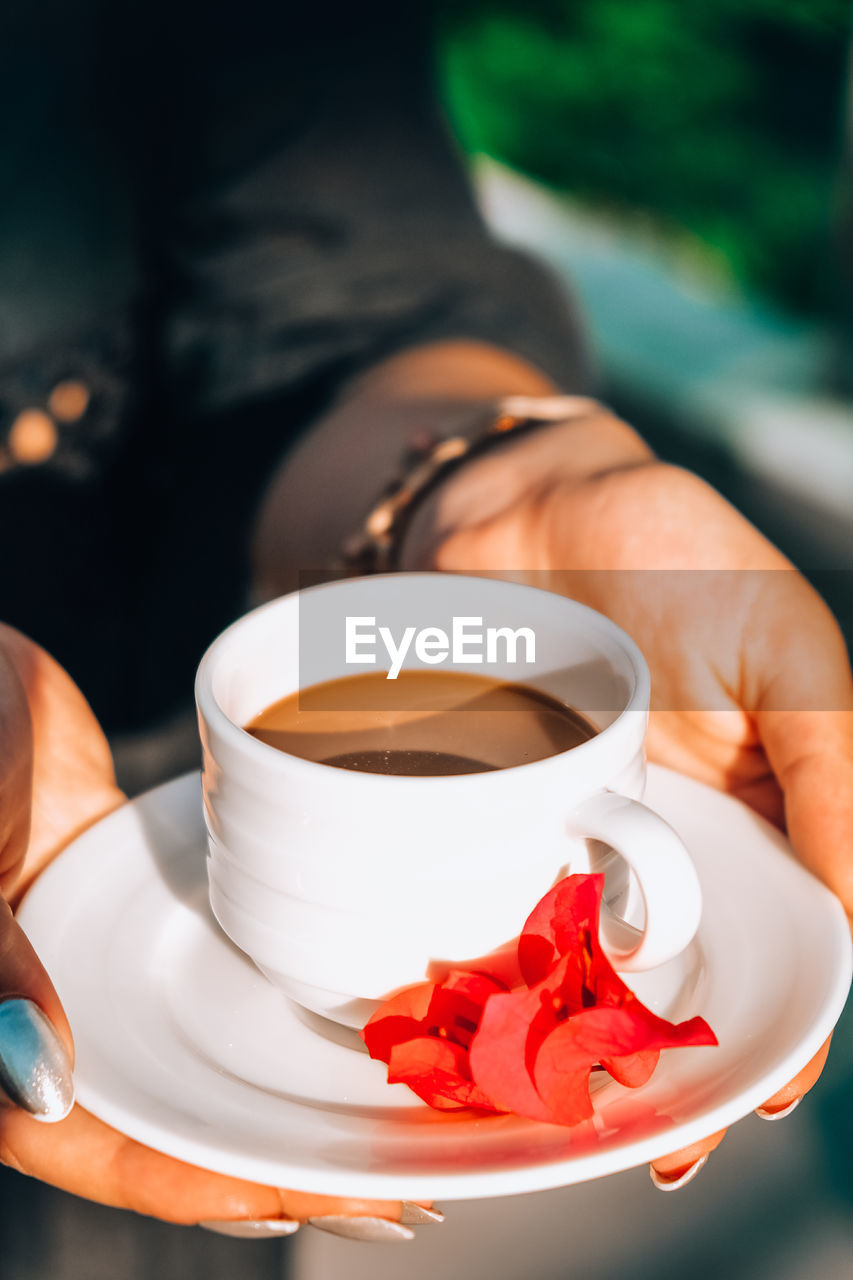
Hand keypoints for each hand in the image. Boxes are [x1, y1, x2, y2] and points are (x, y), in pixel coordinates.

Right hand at [0, 627, 433, 1237]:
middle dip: (281, 1158)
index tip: (330, 1198)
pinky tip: (349, 1008)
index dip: (215, 1185)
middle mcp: (55, 1019)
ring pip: (202, 1054)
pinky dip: (273, 1000)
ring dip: (286, 1090)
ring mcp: (108, 966)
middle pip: (174, 1119)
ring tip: (394, 1118)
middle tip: (402, 1180)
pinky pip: (215, 971)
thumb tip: (41, 1084)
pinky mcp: (148, 911)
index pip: (102, 1148)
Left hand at [402, 403, 852, 1184]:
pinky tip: (486, 1009)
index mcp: (758, 814)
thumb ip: (836, 770)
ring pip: (585, 955)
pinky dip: (495, 954)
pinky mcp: (491, 810)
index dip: (781, 1027)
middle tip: (643, 1134)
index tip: (754, 1100)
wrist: (530, 505)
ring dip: (579, 1029)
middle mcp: (665, 838)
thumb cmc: (681, 560)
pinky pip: (495, 896)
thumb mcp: (791, 654)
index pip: (787, 942)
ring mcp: (572, 830)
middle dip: (668, 1056)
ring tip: (562, 1096)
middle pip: (679, 971)